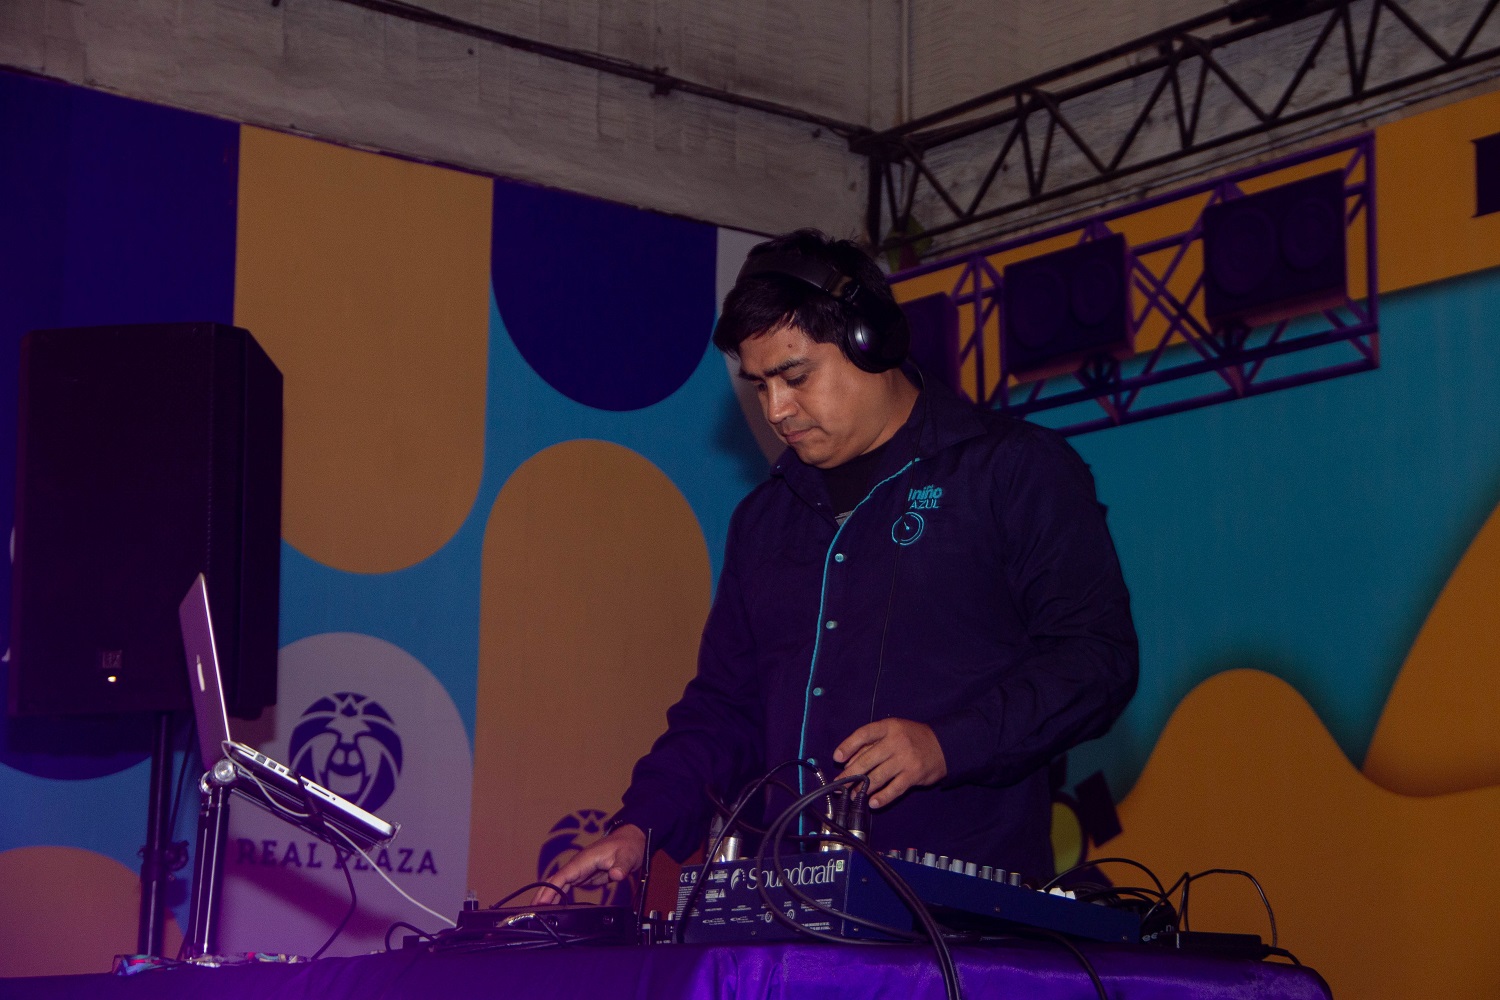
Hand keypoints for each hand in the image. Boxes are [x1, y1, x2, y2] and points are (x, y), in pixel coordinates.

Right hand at [531, 824, 646, 904]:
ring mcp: (581, 870)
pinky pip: (567, 886)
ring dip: (548, 895)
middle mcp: (579, 864)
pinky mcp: (585, 875)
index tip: (541, 901)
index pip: (564, 875)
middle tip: (531, 910)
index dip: (551, 888)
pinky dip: (558, 894)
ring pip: (560, 884)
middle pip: (557, 880)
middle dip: (543, 893)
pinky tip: (553, 904)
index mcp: (585, 859)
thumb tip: (616, 874)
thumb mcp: (628, 856)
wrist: (633, 841)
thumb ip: (621, 866)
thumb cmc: (628, 845)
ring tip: (536, 910)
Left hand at [833, 719, 946, 808]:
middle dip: (850, 774)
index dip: (848, 746)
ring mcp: (905, 759)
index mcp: (888, 727)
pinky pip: (894, 789)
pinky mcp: (913, 775)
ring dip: (862, 788)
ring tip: (852, 795)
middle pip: (867, 759)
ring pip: (877, 776)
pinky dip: (882, 797)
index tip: (837, 758)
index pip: (864, 734)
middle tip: (839, 784)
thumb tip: (849, 761)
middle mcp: (896, 742)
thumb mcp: (893, 732)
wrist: (944, 746)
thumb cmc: (912, 738)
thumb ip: (872, 743)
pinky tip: (872, 803)